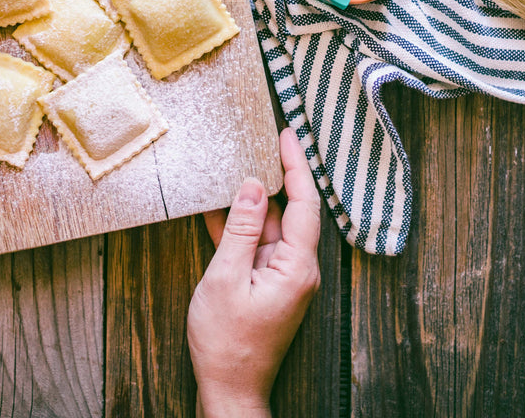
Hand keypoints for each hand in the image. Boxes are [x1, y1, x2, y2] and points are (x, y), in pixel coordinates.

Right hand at [187, 127, 320, 417]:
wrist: (229, 390)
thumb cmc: (227, 342)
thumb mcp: (226, 277)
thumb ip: (242, 228)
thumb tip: (254, 186)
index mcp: (298, 267)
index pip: (305, 203)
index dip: (296, 166)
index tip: (286, 135)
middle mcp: (298, 268)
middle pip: (291, 211)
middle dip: (276, 175)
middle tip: (261, 139)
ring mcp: (284, 277)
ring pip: (271, 226)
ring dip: (253, 200)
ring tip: (235, 164)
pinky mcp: (269, 284)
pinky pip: (258, 245)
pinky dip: (242, 226)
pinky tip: (220, 206)